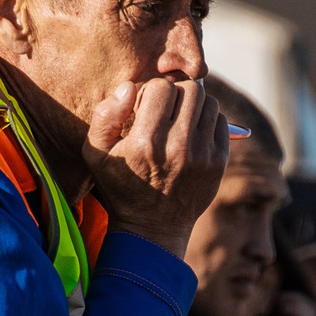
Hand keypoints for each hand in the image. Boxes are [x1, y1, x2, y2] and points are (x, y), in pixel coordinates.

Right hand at [83, 77, 227, 250]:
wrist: (151, 228)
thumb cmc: (120, 186)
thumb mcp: (95, 154)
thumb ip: (105, 115)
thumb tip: (129, 87)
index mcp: (146, 142)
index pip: (161, 87)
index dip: (151, 92)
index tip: (145, 109)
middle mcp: (178, 146)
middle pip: (190, 89)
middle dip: (175, 93)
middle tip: (165, 110)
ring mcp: (203, 154)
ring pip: (209, 101)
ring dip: (193, 105)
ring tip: (178, 120)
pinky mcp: (219, 161)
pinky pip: (220, 120)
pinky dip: (207, 120)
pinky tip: (191, 134)